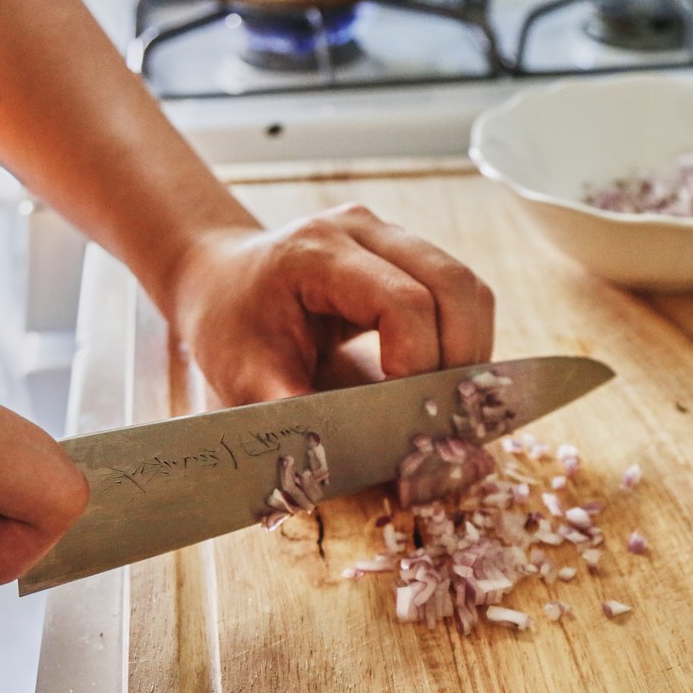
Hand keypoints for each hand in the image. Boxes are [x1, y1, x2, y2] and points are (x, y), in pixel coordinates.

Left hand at [169, 203, 494, 405]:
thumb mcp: (242, 376)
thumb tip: (339, 462)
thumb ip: (291, 414)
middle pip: (453, 285)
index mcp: (316, 252)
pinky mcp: (407, 251)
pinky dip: (465, 338)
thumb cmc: (228, 325)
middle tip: (441, 417)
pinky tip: (441, 377)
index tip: (407, 415)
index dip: (421, 361)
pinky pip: (461, 293)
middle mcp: (361, 230)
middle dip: (460, 359)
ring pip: (469, 287)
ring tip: (446, 401)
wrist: (221, 280)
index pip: (403, 301)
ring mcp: (389, 234)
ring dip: (472, 349)